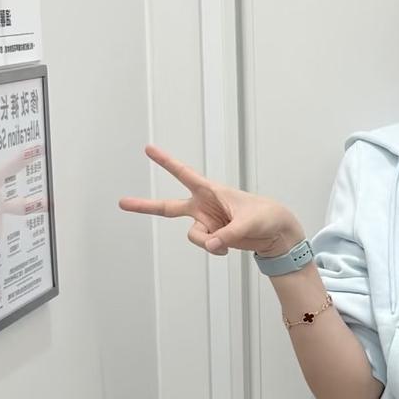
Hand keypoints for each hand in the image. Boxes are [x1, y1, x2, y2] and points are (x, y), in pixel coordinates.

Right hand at [118, 145, 302, 257]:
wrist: (275, 232)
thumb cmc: (265, 216)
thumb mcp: (249, 222)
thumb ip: (228, 234)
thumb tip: (211, 244)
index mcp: (210, 190)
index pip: (184, 173)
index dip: (166, 162)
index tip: (149, 149)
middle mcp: (203, 205)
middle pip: (167, 207)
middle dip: (145, 206)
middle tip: (122, 203)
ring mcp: (206, 222)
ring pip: (193, 236)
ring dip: (207, 242)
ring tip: (225, 241)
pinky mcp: (211, 236)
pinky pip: (204, 246)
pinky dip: (214, 249)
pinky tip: (226, 248)